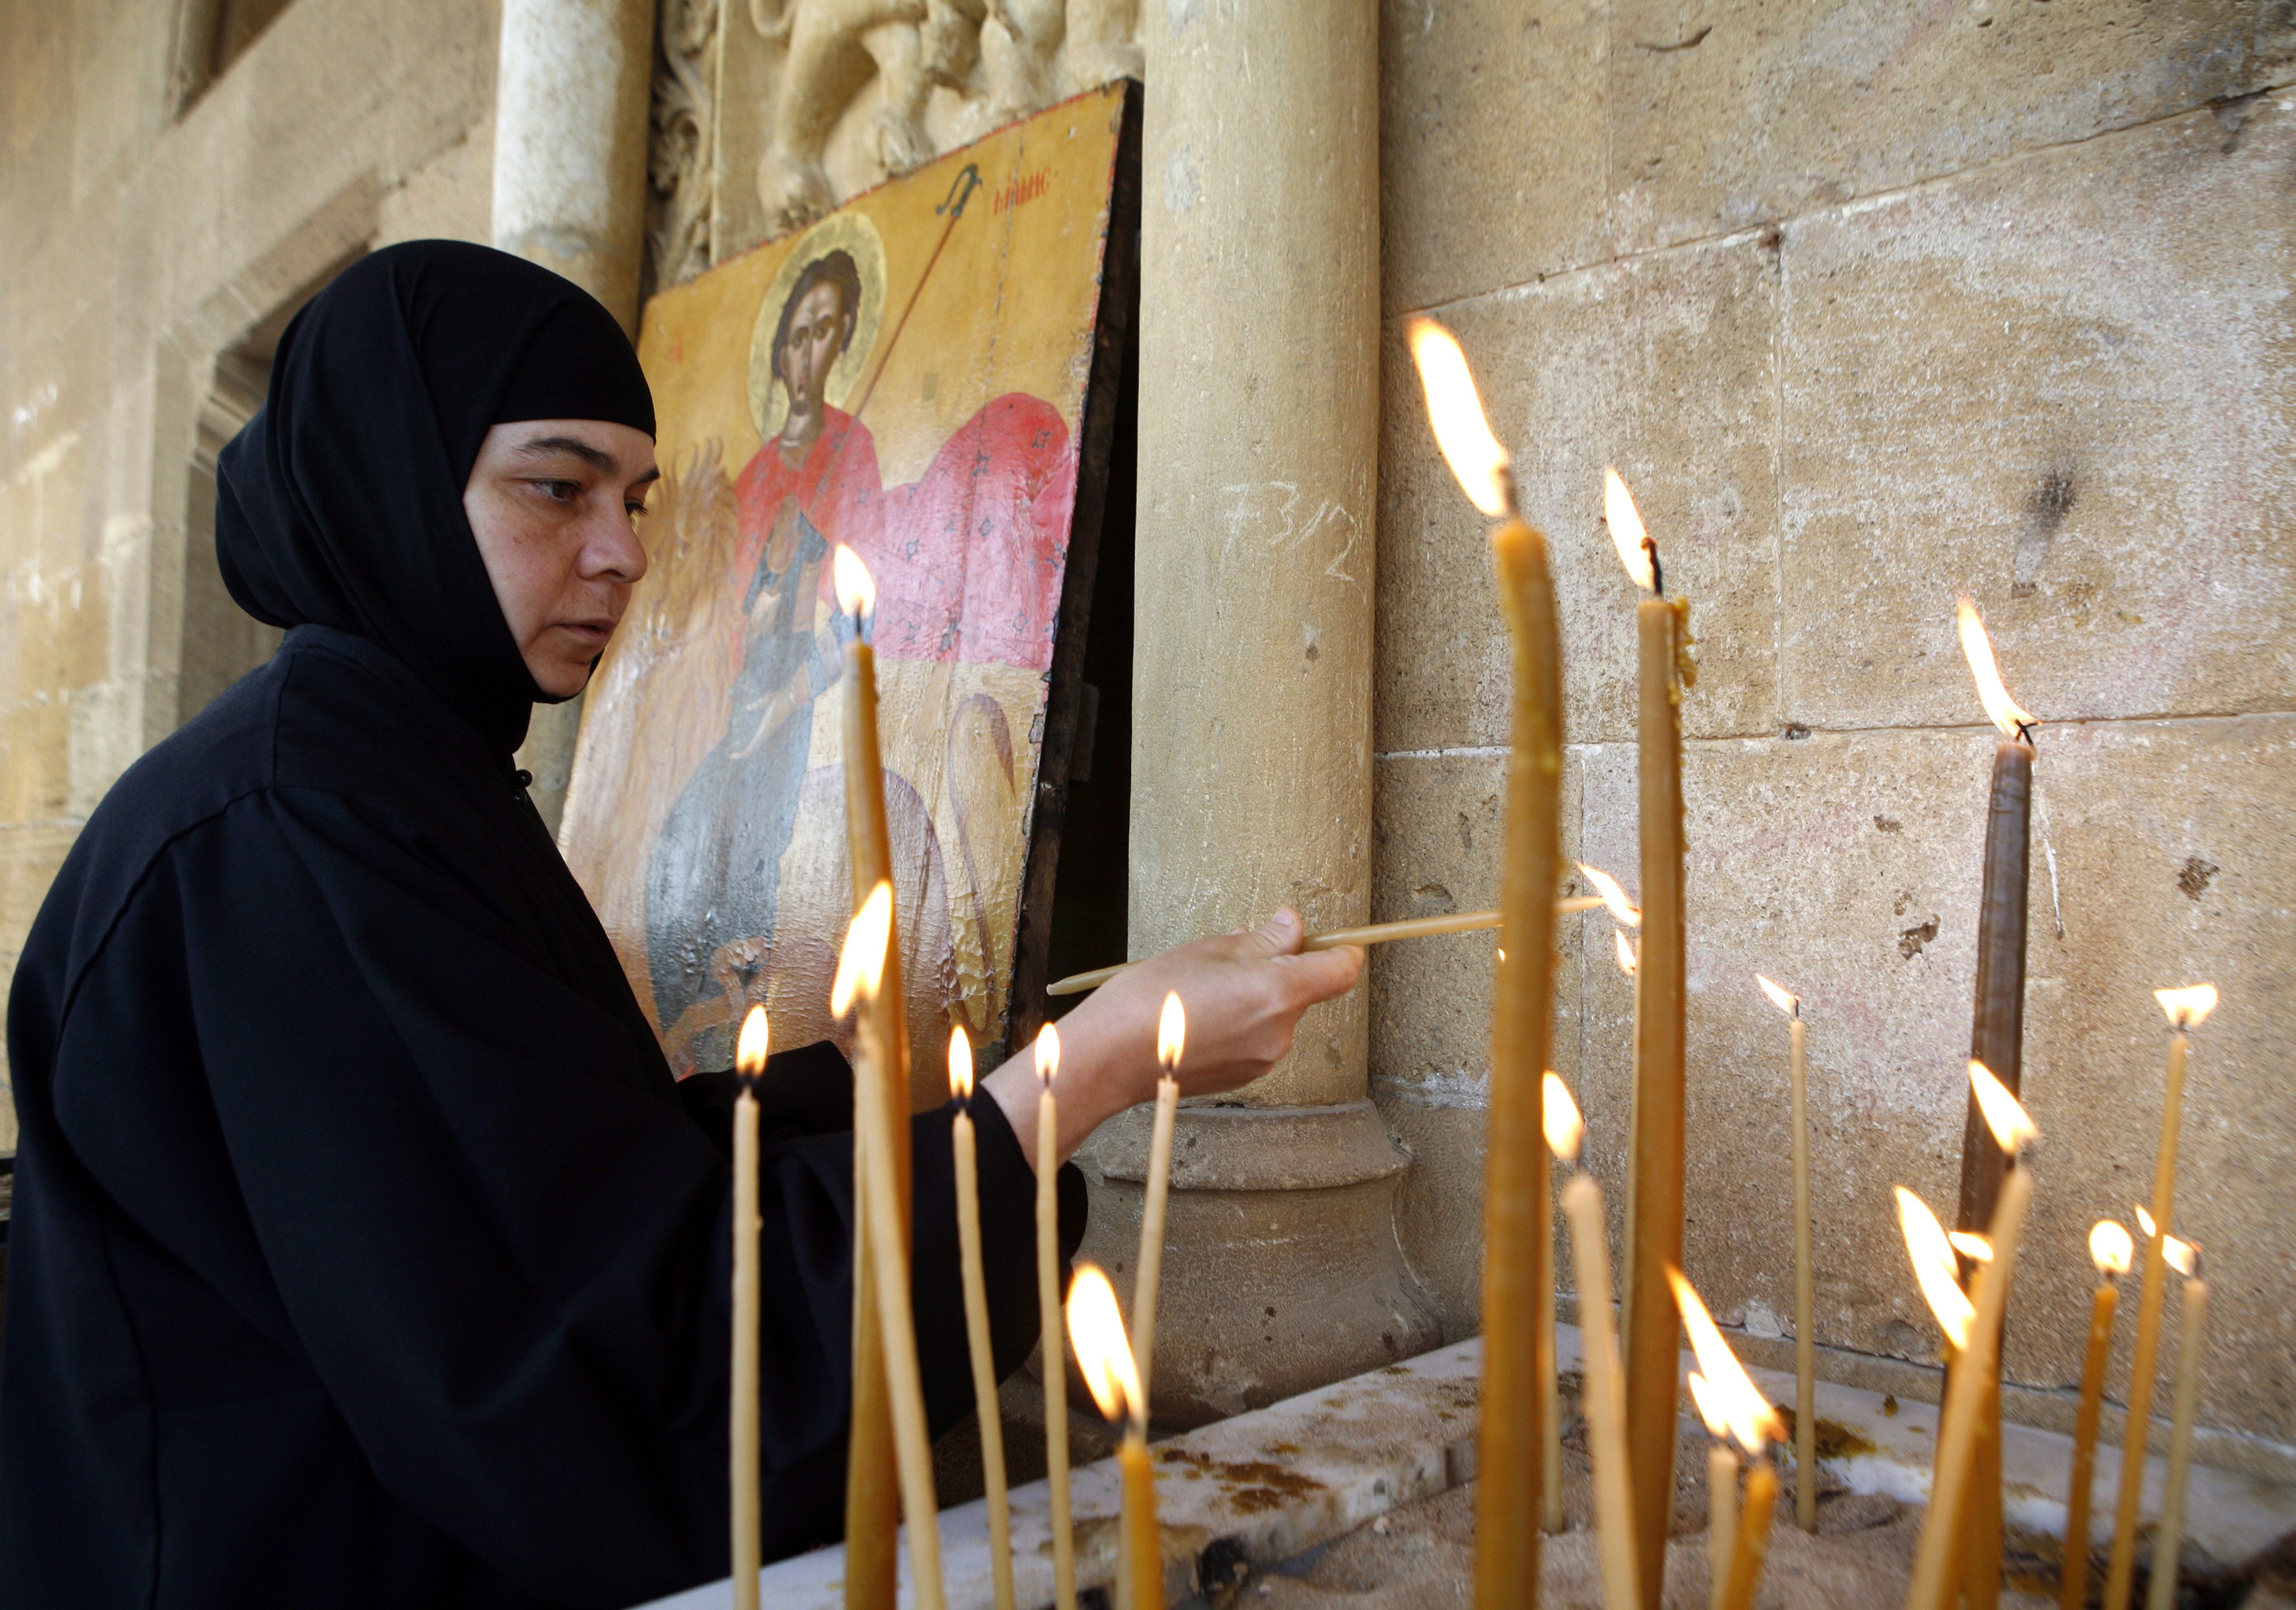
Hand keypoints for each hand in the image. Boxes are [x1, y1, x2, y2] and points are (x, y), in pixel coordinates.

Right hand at [982, 909, 1362, 1166]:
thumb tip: (1293, 928)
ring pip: (1276, 1014)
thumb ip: (1263, 940)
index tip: (1325, 939)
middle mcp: (1280, 1032)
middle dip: (1276, 969)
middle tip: (1228, 957)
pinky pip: (1256, 1038)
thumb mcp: (1209, 950)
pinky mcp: (1243, 1077)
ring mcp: (1262, 1059)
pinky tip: (1198, 1017)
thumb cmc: (1150, 999)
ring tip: (1203, 990)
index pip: (1340, 970)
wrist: (1110, 1058)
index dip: (1338, 950)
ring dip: (1254, 997)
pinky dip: (1239, 1023)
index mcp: (1279, 992)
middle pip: (1302, 990)